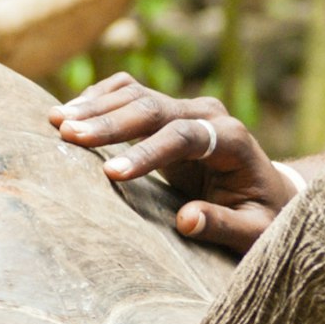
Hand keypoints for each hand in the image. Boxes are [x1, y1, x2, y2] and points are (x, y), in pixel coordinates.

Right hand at [53, 73, 302, 250]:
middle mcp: (208, 114)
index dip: (146, 153)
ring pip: (135, 94)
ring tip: (56, 121)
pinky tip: (70, 111)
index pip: (184, 137)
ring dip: (95, 106)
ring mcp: (186, 107)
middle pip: (152, 108)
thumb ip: (224, 226)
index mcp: (232, 140)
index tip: (110, 174)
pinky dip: (99, 98)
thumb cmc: (262, 217)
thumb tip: (186, 221)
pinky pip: (128, 92)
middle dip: (108, 123)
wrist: (268, 192)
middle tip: (67, 135)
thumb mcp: (254, 231)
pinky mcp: (167, 110)